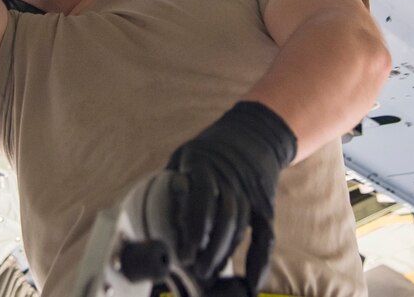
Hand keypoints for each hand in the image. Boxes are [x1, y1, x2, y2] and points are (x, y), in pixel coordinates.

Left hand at [166, 101, 295, 294]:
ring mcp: (250, 192)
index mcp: (205, 163)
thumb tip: (148, 210)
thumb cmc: (211, 147)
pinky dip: (260, 259)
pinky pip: (266, 233)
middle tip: (196, 273)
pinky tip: (252, 282)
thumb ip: (172, 179)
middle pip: (224, 216)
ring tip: (209, 274)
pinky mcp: (264, 204)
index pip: (202, 196)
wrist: (255, 132)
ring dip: (225, 253)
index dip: (194, 227)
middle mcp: (231, 178)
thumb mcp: (186, 153)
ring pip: (240, 226)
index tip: (184, 254)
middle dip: (210, 249)